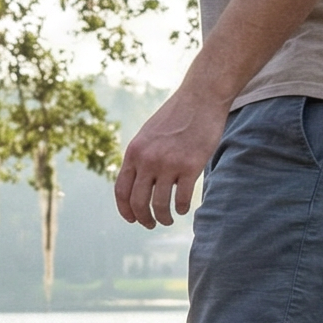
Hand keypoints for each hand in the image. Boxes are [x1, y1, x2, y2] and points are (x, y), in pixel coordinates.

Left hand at [114, 87, 228, 227]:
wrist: (200, 97)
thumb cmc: (175, 116)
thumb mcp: (148, 135)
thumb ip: (140, 157)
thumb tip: (136, 184)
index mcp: (134, 152)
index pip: (121, 191)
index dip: (125, 210)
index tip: (132, 219)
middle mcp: (148, 160)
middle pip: (138, 202)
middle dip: (143, 219)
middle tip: (150, 224)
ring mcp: (169, 163)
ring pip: (159, 204)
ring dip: (163, 217)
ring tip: (167, 219)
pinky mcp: (191, 166)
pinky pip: (181, 198)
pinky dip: (181, 208)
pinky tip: (183, 209)